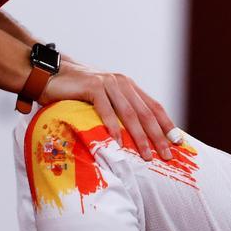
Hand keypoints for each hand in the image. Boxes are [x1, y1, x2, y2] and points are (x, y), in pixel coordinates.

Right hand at [39, 60, 178, 160]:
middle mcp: (122, 83)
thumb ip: (119, 111)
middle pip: (146, 113)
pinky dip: (113, 128)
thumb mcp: (104, 100)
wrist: (51, 74)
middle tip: (167, 156)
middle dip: (158, 136)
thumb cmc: (77, 93)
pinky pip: (106, 110)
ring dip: (140, 137)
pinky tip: (119, 144)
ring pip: (129, 114)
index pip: (154, 107)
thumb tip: (135, 137)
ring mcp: (108, 83)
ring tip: (147, 156)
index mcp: (129, 87)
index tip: (178, 142)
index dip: (167, 124)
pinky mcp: (92, 86)